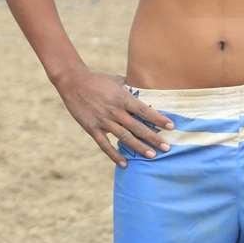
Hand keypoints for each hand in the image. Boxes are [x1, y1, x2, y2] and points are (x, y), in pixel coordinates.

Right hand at [54, 68, 173, 167]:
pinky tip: (124, 163)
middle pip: (137, 127)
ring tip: (152, 155)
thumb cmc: (98, 79)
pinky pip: (104, 145)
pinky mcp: (91, 128)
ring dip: (139, 147)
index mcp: (122, 97)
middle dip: (153, 138)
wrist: (73, 81)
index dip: (158, 119)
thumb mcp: (117, 80)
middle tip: (166, 147)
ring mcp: (103, 120)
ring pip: (124, 137)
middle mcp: (114, 110)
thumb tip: (148, 90)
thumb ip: (132, 88)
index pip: (144, 111)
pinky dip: (114, 155)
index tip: (171, 126)